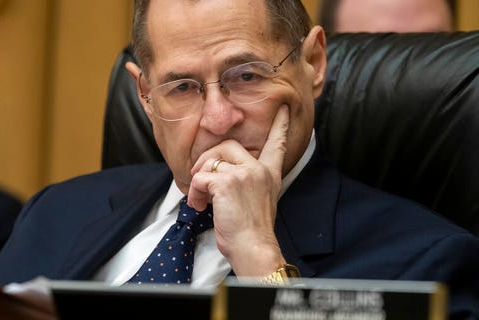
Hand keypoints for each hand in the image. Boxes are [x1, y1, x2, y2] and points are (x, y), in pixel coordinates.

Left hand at [187, 105, 289, 276]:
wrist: (253, 247)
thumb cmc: (251, 231)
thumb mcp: (257, 201)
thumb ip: (246, 183)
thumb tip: (217, 176)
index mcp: (270, 174)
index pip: (277, 144)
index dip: (280, 125)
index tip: (284, 109)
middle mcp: (259, 170)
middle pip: (229, 145)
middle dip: (208, 158)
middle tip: (200, 179)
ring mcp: (243, 174)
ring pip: (211, 160)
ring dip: (198, 179)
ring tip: (199, 199)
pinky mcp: (226, 182)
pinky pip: (200, 178)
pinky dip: (194, 192)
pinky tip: (198, 205)